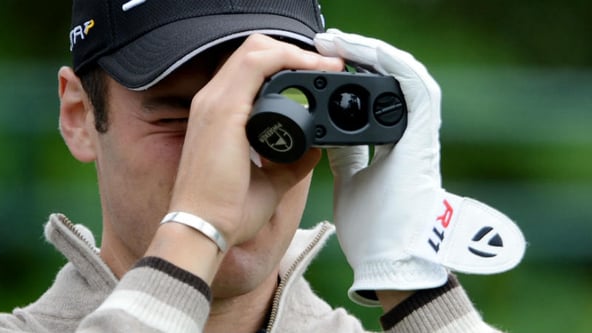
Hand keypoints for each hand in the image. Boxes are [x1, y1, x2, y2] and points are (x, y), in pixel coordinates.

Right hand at [149, 35, 342, 282]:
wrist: (202, 228)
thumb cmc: (225, 210)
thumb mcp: (269, 181)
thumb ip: (291, 163)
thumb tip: (315, 149)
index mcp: (217, 114)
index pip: (250, 70)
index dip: (284, 63)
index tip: (317, 75)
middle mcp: (212, 101)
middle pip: (254, 51)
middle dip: (293, 52)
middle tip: (326, 67)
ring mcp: (214, 101)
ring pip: (256, 50)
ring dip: (295, 52)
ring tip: (325, 66)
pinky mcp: (224, 109)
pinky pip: (256, 64)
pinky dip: (287, 58)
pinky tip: (311, 70)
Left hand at [314, 29, 525, 305]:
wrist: (391, 258)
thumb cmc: (375, 226)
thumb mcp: (351, 178)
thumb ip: (346, 152)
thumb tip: (325, 135)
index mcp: (389, 138)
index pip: (371, 90)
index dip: (348, 69)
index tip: (317, 58)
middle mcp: (407, 130)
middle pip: (386, 77)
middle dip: (357, 54)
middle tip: (326, 41)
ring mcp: (417, 133)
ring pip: (405, 75)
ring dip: (372, 54)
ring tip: (341, 41)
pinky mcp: (422, 138)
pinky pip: (416, 90)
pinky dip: (394, 67)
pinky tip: (369, 53)